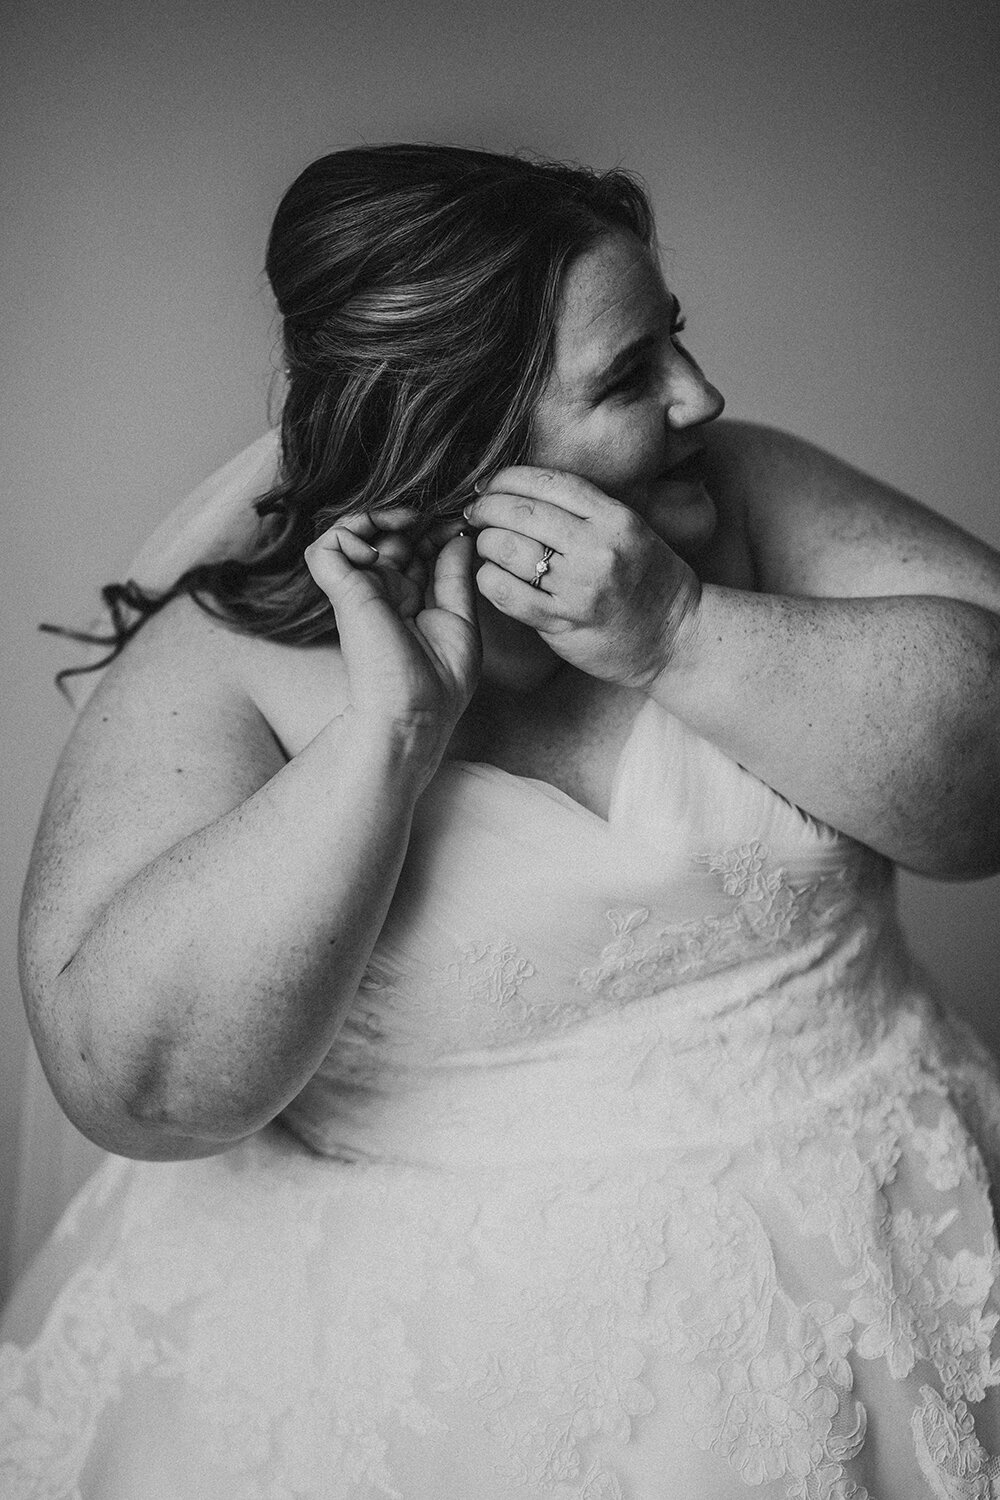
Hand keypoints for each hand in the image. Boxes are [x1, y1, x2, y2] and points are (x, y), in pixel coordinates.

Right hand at [305, 509, 481, 743]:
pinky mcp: (341, 592)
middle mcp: (384, 590)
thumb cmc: (437, 683)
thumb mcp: (460, 620)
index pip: (416, 547)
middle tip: (434, 516)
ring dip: (378, 515)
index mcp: (411, 598)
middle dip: (412, 516)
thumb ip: (456, 576)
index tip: (458, 522)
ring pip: (354, 531)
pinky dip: (348, 534)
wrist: (411, 714)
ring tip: (404, 522)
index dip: (434, 528)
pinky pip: (327, 546)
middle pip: (388, 533)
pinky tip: (375, 550)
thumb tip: (460, 538)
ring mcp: (360, 590)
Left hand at [464, 467, 701, 688]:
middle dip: (487, 508)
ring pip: (509, 549)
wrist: (676, 637)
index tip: (490, 485)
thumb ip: (583, 510)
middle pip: (522, 512)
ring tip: (484, 545)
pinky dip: (488, 580)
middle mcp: (598, 548)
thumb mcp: (629, 530)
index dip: (508, 478)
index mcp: (615, 518)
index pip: (548, 481)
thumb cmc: (648, 580)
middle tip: (475, 514)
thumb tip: (520, 491)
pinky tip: (489, 576)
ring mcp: (580, 588)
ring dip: (485, 544)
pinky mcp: (564, 622)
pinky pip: (508, 594)